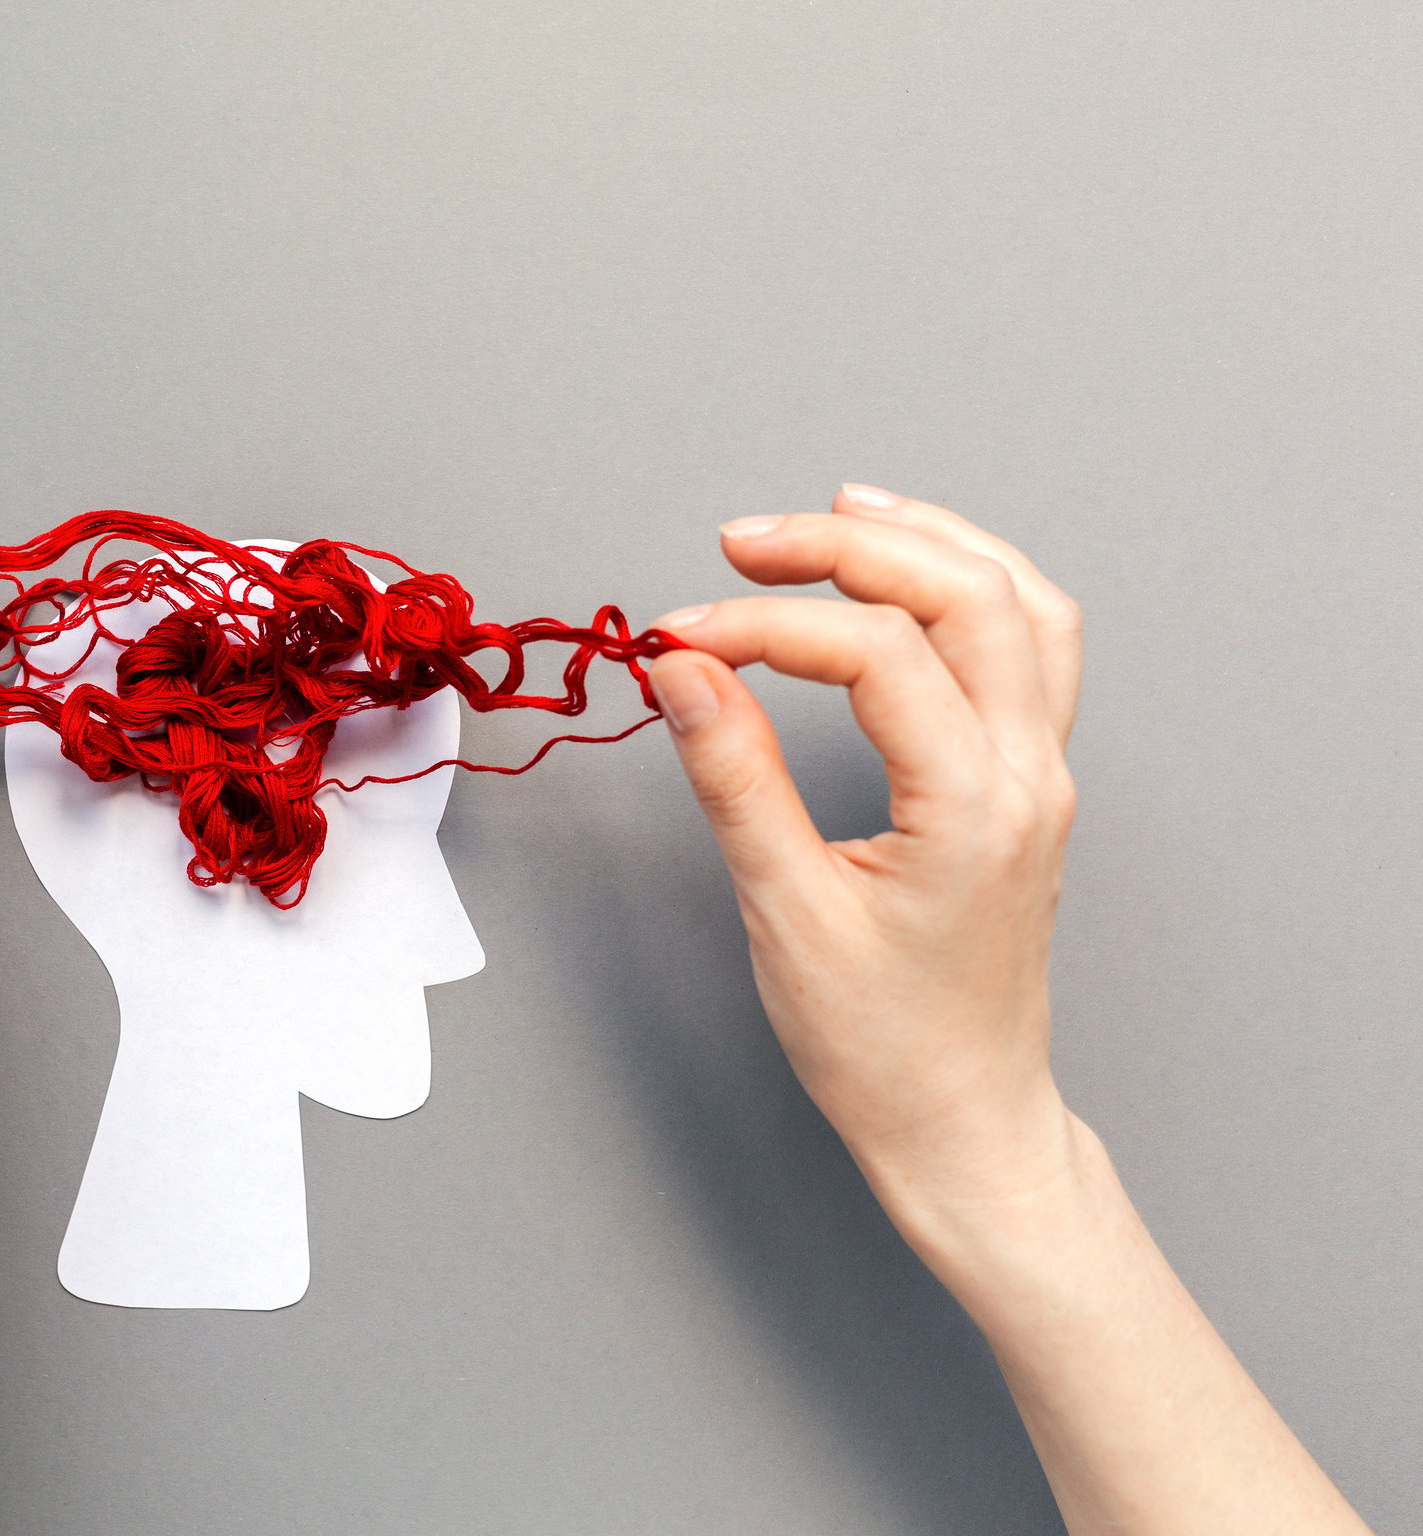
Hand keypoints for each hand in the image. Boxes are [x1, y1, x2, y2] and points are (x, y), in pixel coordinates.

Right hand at [646, 487, 1368, 1535]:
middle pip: (964, 593)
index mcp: (972, 809)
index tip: (681, 636)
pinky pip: (1031, 645)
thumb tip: (685, 670)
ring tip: (836, 515)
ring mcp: (1039, 773)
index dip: (769, 624)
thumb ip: (735, 777)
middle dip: (845, 547)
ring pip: (1018, 602)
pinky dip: (970, 586)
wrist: (962, 1121)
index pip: (875, 653)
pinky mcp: (1026, 781)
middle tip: (741, 544)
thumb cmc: (883, 1046)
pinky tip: (910, 574)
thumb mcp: (787, 913)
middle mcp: (1025, 775)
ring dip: (928, 541)